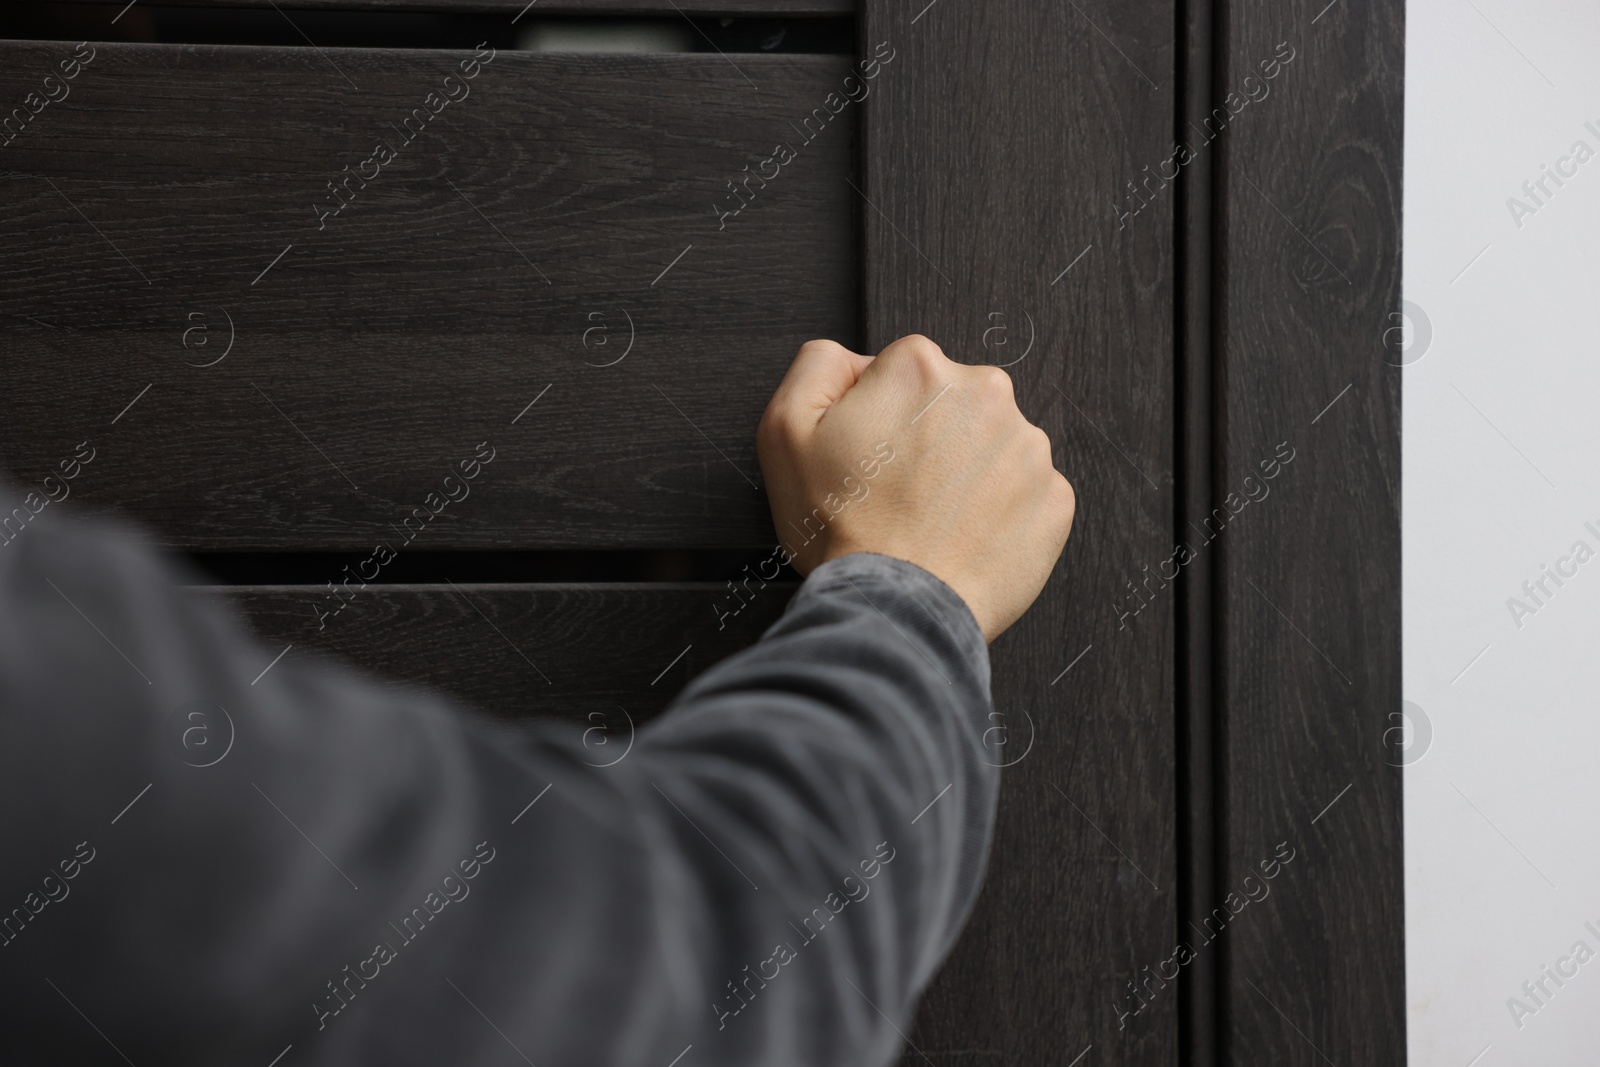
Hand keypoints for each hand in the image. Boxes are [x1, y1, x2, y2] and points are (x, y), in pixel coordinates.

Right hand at [756, 335, 1074, 641]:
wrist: (895, 609)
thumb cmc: (840, 528)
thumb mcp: (783, 430)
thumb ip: (817, 366)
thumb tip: (853, 360)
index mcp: (921, 369)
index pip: (902, 371)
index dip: (878, 415)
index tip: (870, 456)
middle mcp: (986, 395)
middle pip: (953, 403)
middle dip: (928, 439)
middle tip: (896, 492)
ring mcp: (1028, 448)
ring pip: (991, 447)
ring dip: (965, 474)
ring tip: (929, 520)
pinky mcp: (1055, 499)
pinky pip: (1025, 494)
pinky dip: (998, 513)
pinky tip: (963, 537)